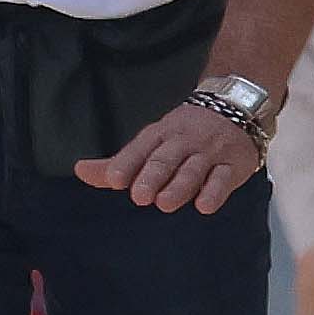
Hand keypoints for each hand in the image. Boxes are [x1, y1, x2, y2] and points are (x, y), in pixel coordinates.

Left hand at [84, 86, 275, 216]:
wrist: (233, 108)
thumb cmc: (183, 134)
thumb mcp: (150, 142)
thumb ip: (118, 162)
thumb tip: (80, 171)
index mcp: (158, 135)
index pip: (139, 149)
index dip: (126, 165)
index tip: (114, 181)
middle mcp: (182, 142)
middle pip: (165, 159)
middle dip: (151, 177)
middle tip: (139, 197)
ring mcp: (209, 152)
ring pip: (193, 170)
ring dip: (179, 187)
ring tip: (164, 203)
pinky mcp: (233, 164)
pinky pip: (224, 178)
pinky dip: (215, 192)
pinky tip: (204, 206)